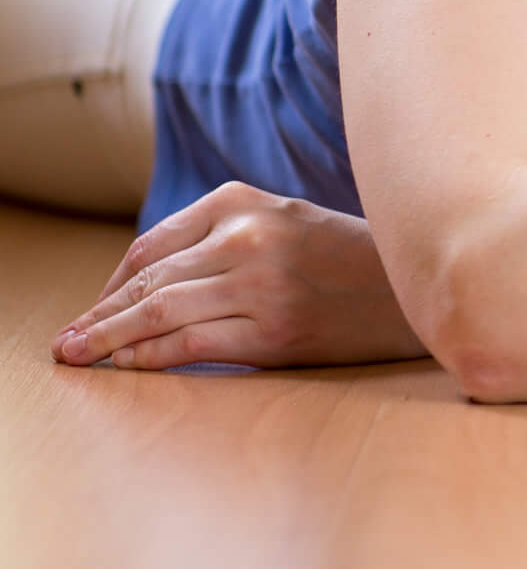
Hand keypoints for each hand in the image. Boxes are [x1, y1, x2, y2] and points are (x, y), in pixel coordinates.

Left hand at [52, 181, 427, 369]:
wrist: (419, 288)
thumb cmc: (347, 260)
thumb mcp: (286, 223)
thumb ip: (223, 239)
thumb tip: (144, 283)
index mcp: (245, 202)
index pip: (153, 246)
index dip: (112, 285)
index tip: (93, 311)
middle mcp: (249, 237)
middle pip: (148, 280)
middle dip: (99, 316)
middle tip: (65, 344)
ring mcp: (261, 284)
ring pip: (159, 312)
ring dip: (108, 340)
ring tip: (78, 357)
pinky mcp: (274, 331)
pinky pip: (190, 344)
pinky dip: (149, 358)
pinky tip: (128, 367)